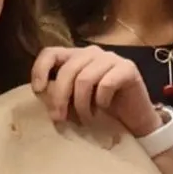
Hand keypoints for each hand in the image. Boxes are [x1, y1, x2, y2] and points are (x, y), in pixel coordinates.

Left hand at [30, 45, 159, 137]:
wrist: (134, 120)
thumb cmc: (100, 110)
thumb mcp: (73, 101)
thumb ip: (58, 93)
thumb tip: (41, 93)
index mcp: (75, 57)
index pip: (51, 53)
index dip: (40, 69)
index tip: (38, 90)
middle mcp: (92, 52)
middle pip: (67, 70)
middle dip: (60, 97)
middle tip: (59, 118)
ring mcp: (111, 58)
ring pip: (85, 78)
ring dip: (82, 104)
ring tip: (86, 119)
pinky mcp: (128, 68)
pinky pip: (106, 83)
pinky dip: (101, 101)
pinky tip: (104, 107)